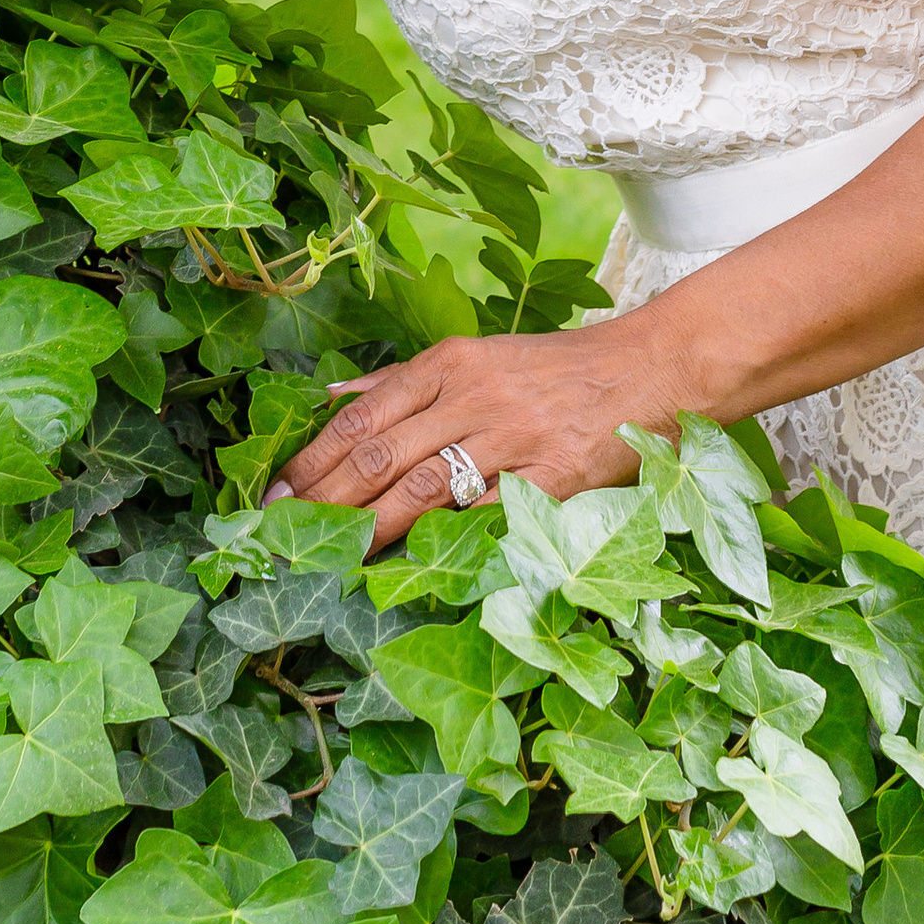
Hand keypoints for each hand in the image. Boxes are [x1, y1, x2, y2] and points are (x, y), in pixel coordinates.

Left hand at [277, 312, 693, 548]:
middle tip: (278, 531)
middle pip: (381, 452)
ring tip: (327, 554)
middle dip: (322, 497)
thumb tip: (331, 398)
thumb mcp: (480, 357)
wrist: (652, 370)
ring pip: (421, 486)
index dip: (313, 457)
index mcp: (451, 361)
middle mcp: (475, 393)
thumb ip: (405, 382)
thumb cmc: (558, 370)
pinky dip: (442, 541)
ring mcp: (513, 436)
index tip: (271, 492)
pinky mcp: (549, 479)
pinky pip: (483, 515)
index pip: (363, 413)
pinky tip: (406, 565)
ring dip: (366, 526)